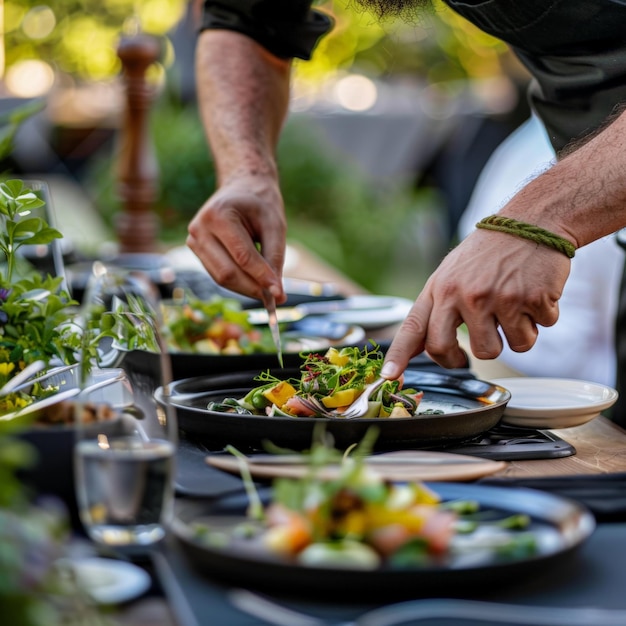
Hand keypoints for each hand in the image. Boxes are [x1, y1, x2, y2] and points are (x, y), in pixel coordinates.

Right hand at [186, 176, 286, 302]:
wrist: (241, 187)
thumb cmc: (260, 204)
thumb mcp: (275, 225)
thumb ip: (275, 257)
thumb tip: (277, 293)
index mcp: (218, 215)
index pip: (242, 256)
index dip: (261, 277)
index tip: (280, 294)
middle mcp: (199, 229)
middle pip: (228, 272)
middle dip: (253, 288)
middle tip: (278, 298)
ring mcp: (193, 241)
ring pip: (221, 278)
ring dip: (247, 288)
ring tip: (269, 291)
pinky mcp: (197, 251)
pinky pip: (218, 275)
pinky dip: (239, 283)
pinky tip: (256, 283)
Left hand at [381, 229, 570, 376]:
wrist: (532, 223)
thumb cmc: (488, 253)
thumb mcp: (451, 273)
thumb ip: (437, 308)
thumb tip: (423, 348)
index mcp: (440, 288)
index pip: (413, 328)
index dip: (398, 356)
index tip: (388, 377)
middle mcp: (462, 294)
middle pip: (446, 351)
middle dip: (460, 359)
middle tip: (470, 352)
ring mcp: (495, 298)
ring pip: (495, 350)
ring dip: (507, 336)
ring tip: (512, 307)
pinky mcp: (529, 301)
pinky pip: (533, 335)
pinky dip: (538, 322)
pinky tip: (534, 295)